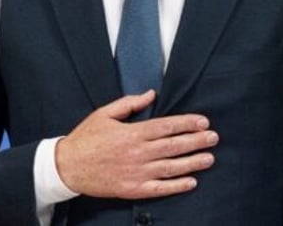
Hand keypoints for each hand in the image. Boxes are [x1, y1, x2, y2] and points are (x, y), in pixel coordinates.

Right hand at [55, 90, 217, 198]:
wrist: (68, 166)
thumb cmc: (86, 138)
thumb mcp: (105, 114)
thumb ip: (130, 103)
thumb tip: (151, 94)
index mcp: (131, 133)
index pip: (166, 126)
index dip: (187, 123)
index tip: (203, 122)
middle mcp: (137, 153)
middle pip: (173, 146)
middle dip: (196, 141)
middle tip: (213, 138)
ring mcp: (136, 173)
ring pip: (171, 167)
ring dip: (193, 162)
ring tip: (209, 158)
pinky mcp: (133, 189)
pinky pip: (160, 188)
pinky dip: (177, 186)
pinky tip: (191, 182)